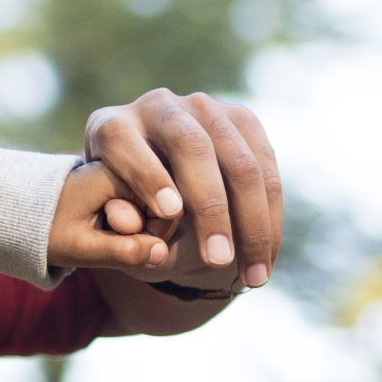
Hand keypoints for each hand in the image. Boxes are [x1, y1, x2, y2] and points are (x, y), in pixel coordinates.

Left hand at [51, 90, 282, 284]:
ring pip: (239, 160)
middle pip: (191, 147)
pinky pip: (266, 166)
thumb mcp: (110, 224)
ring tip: (253, 274)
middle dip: (209, 207)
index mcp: (112, 127)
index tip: (168, 213)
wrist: (155, 184)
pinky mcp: (242, 119)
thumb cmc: (126, 212)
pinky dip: (271, 215)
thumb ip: (118, 227)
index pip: (124, 142)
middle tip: (217, 260)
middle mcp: (158, 107)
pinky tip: (267, 258)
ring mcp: (204, 108)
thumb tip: (126, 222)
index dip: (147, 175)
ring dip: (253, 221)